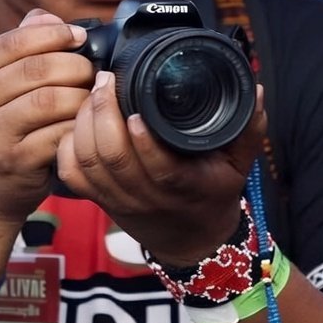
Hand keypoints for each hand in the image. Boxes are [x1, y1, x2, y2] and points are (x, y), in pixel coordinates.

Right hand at [0, 10, 93, 223]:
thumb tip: (50, 17)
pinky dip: (79, 127)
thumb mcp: (3, 83)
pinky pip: (58, 134)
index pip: (15, 40)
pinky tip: (85, 125)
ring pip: (51, 101)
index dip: (54, 34)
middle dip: (75, 66)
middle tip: (92, 73)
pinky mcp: (15, 160)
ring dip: (81, 96)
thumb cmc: (5, 126)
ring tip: (91, 98)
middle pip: (38, 69)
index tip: (79, 37)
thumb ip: (24, 45)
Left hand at [56, 74, 267, 264]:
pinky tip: (75, 121)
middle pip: (114, 160)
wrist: (190, 241)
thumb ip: (248, 127)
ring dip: (83, 125)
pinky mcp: (98, 199)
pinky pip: (71, 175)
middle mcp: (147, 197)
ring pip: (88, 164)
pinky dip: (66, 146)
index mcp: (185, 188)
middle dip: (103, 116)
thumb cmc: (212, 194)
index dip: (143, 141)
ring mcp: (118, 200)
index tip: (135, 108)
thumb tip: (256, 89)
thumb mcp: (238, 165)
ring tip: (92, 93)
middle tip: (105, 81)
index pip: (160, 169)